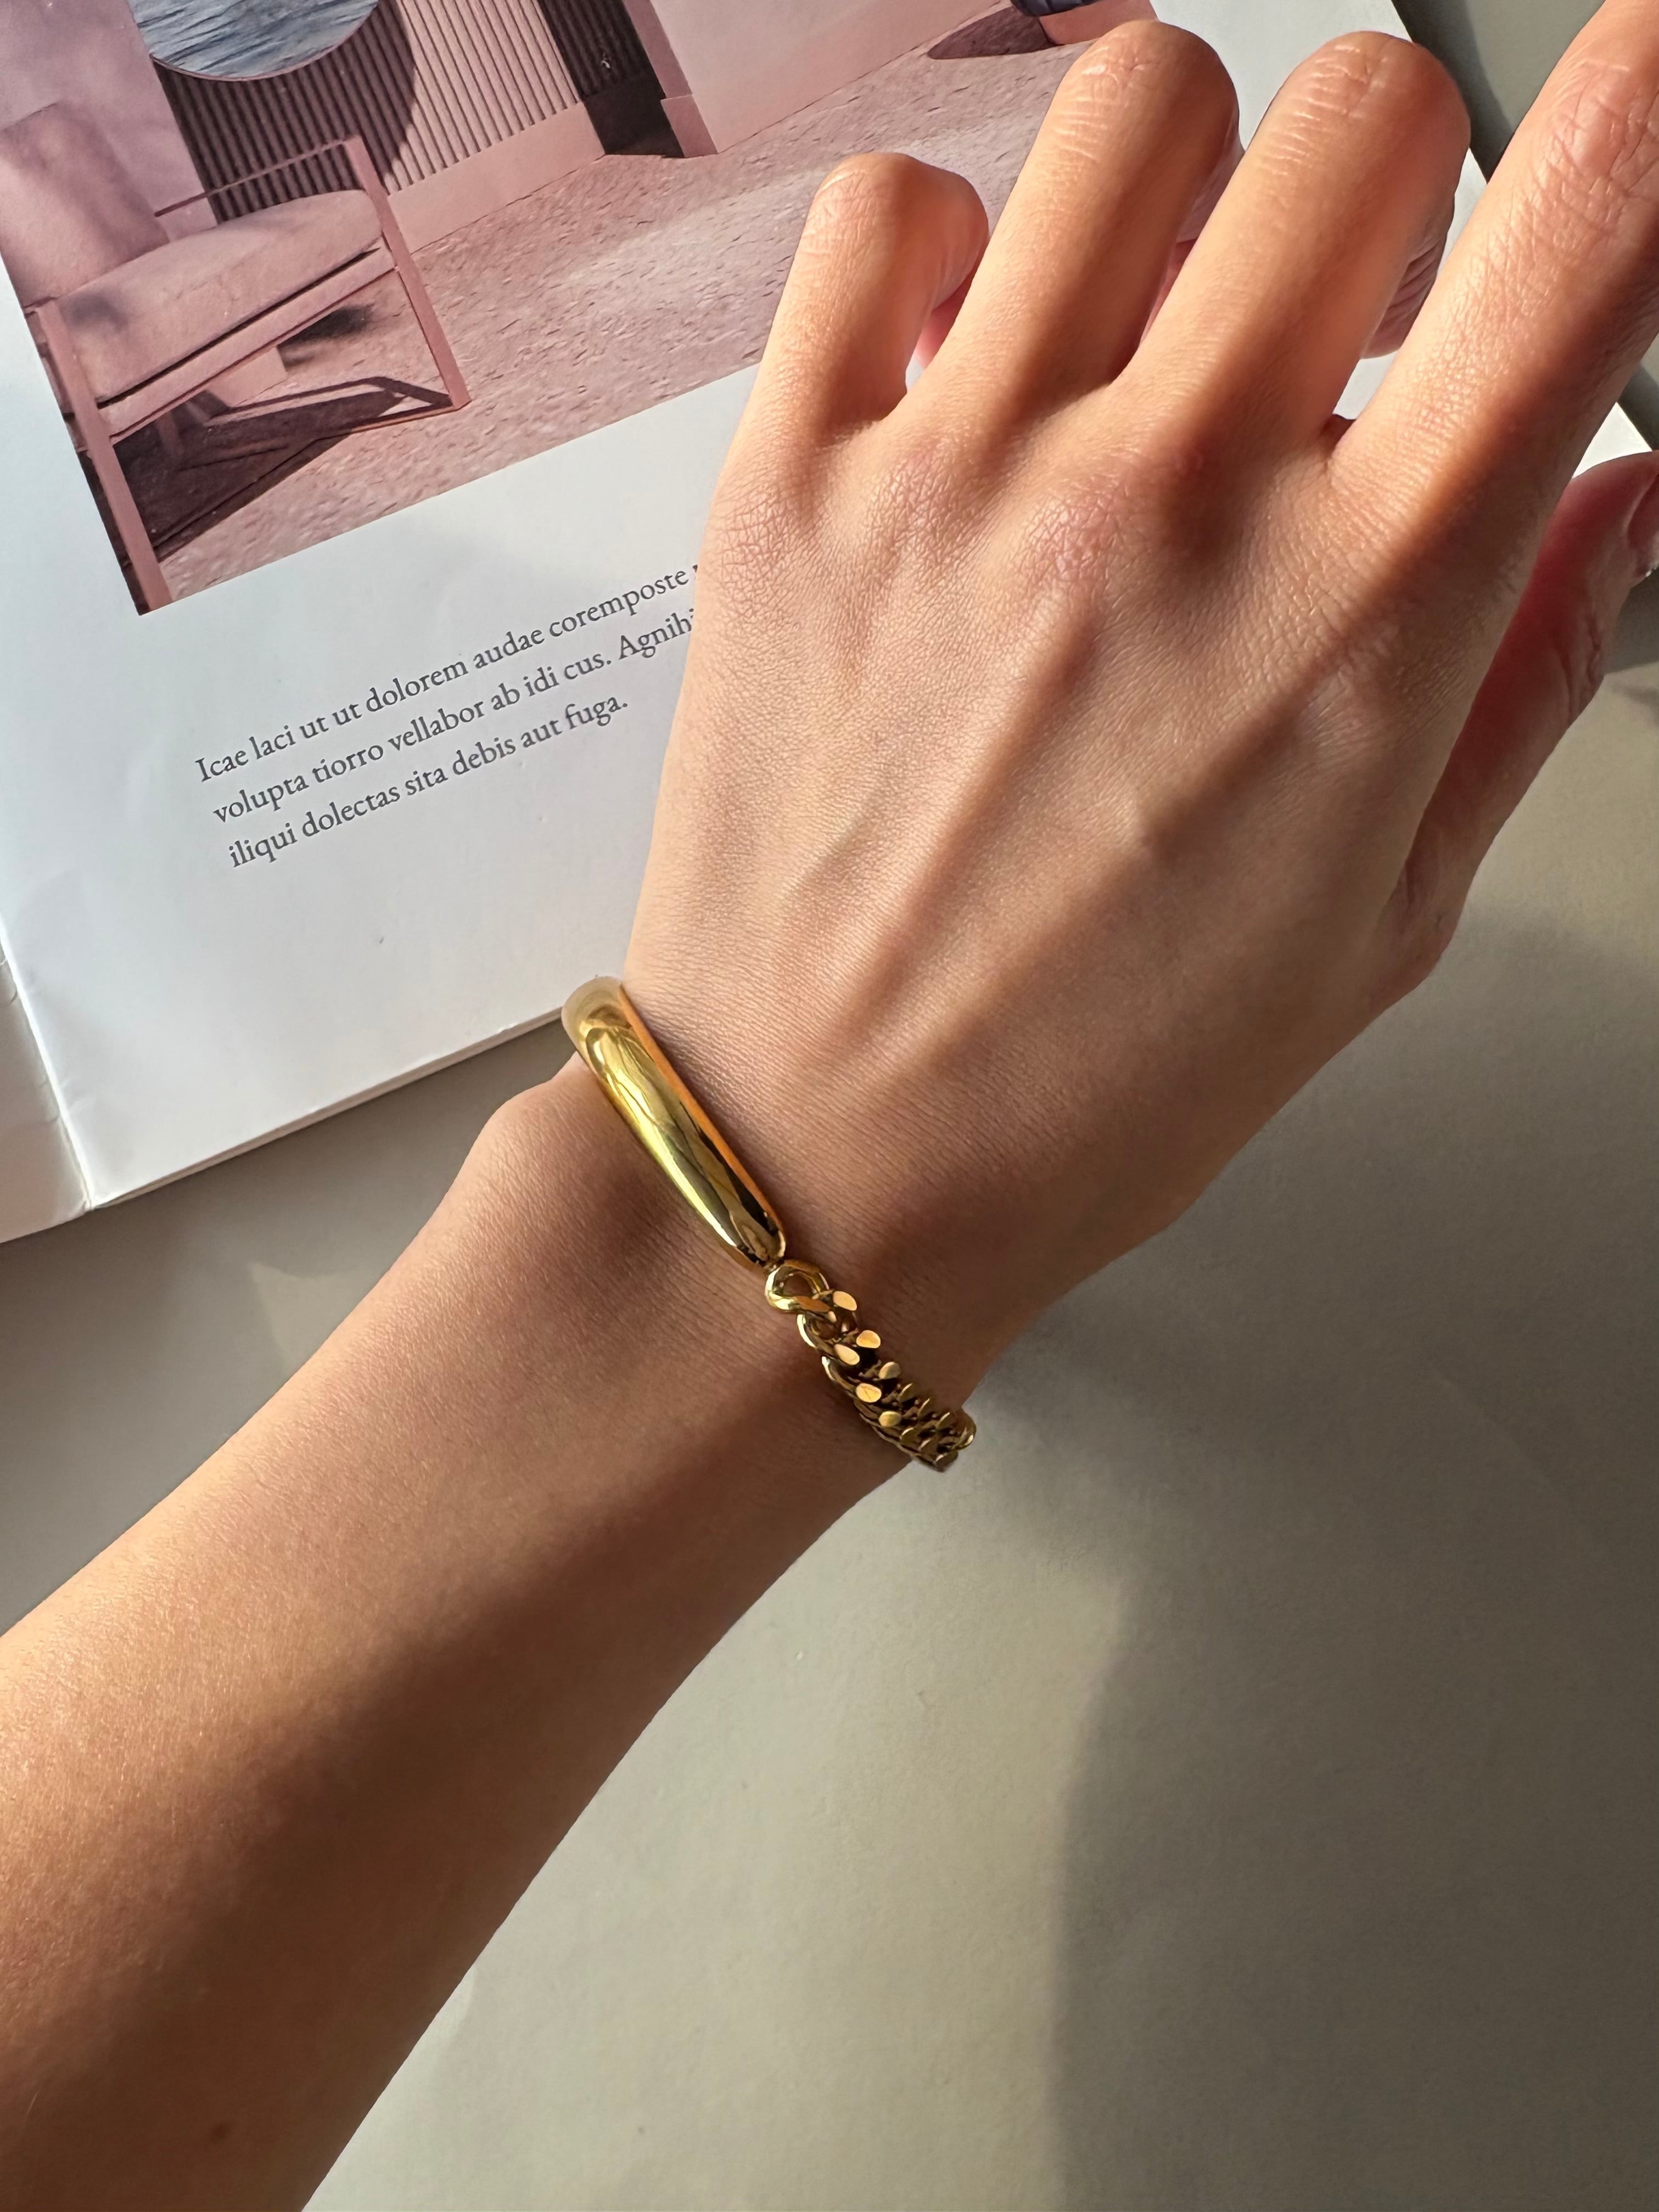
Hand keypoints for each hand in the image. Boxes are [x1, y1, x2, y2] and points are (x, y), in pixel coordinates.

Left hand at [625, 8, 1658, 1399]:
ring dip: (1186, 185)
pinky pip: (889, 211)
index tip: (1627, 101)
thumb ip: (1522, 682)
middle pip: (1357, 115)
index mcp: (1360, 617)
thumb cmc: (1090, 1082)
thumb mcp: (1376, 918)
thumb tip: (1625, 503)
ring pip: (1134, 107)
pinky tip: (976, 365)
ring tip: (1151, 326)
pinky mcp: (794, 483)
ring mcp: (966, 475)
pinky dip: (948, 246)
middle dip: (1389, 184)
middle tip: (1339, 319)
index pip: (1576, 234)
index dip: (1637, 116)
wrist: (821, 1158)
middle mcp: (1171, 504)